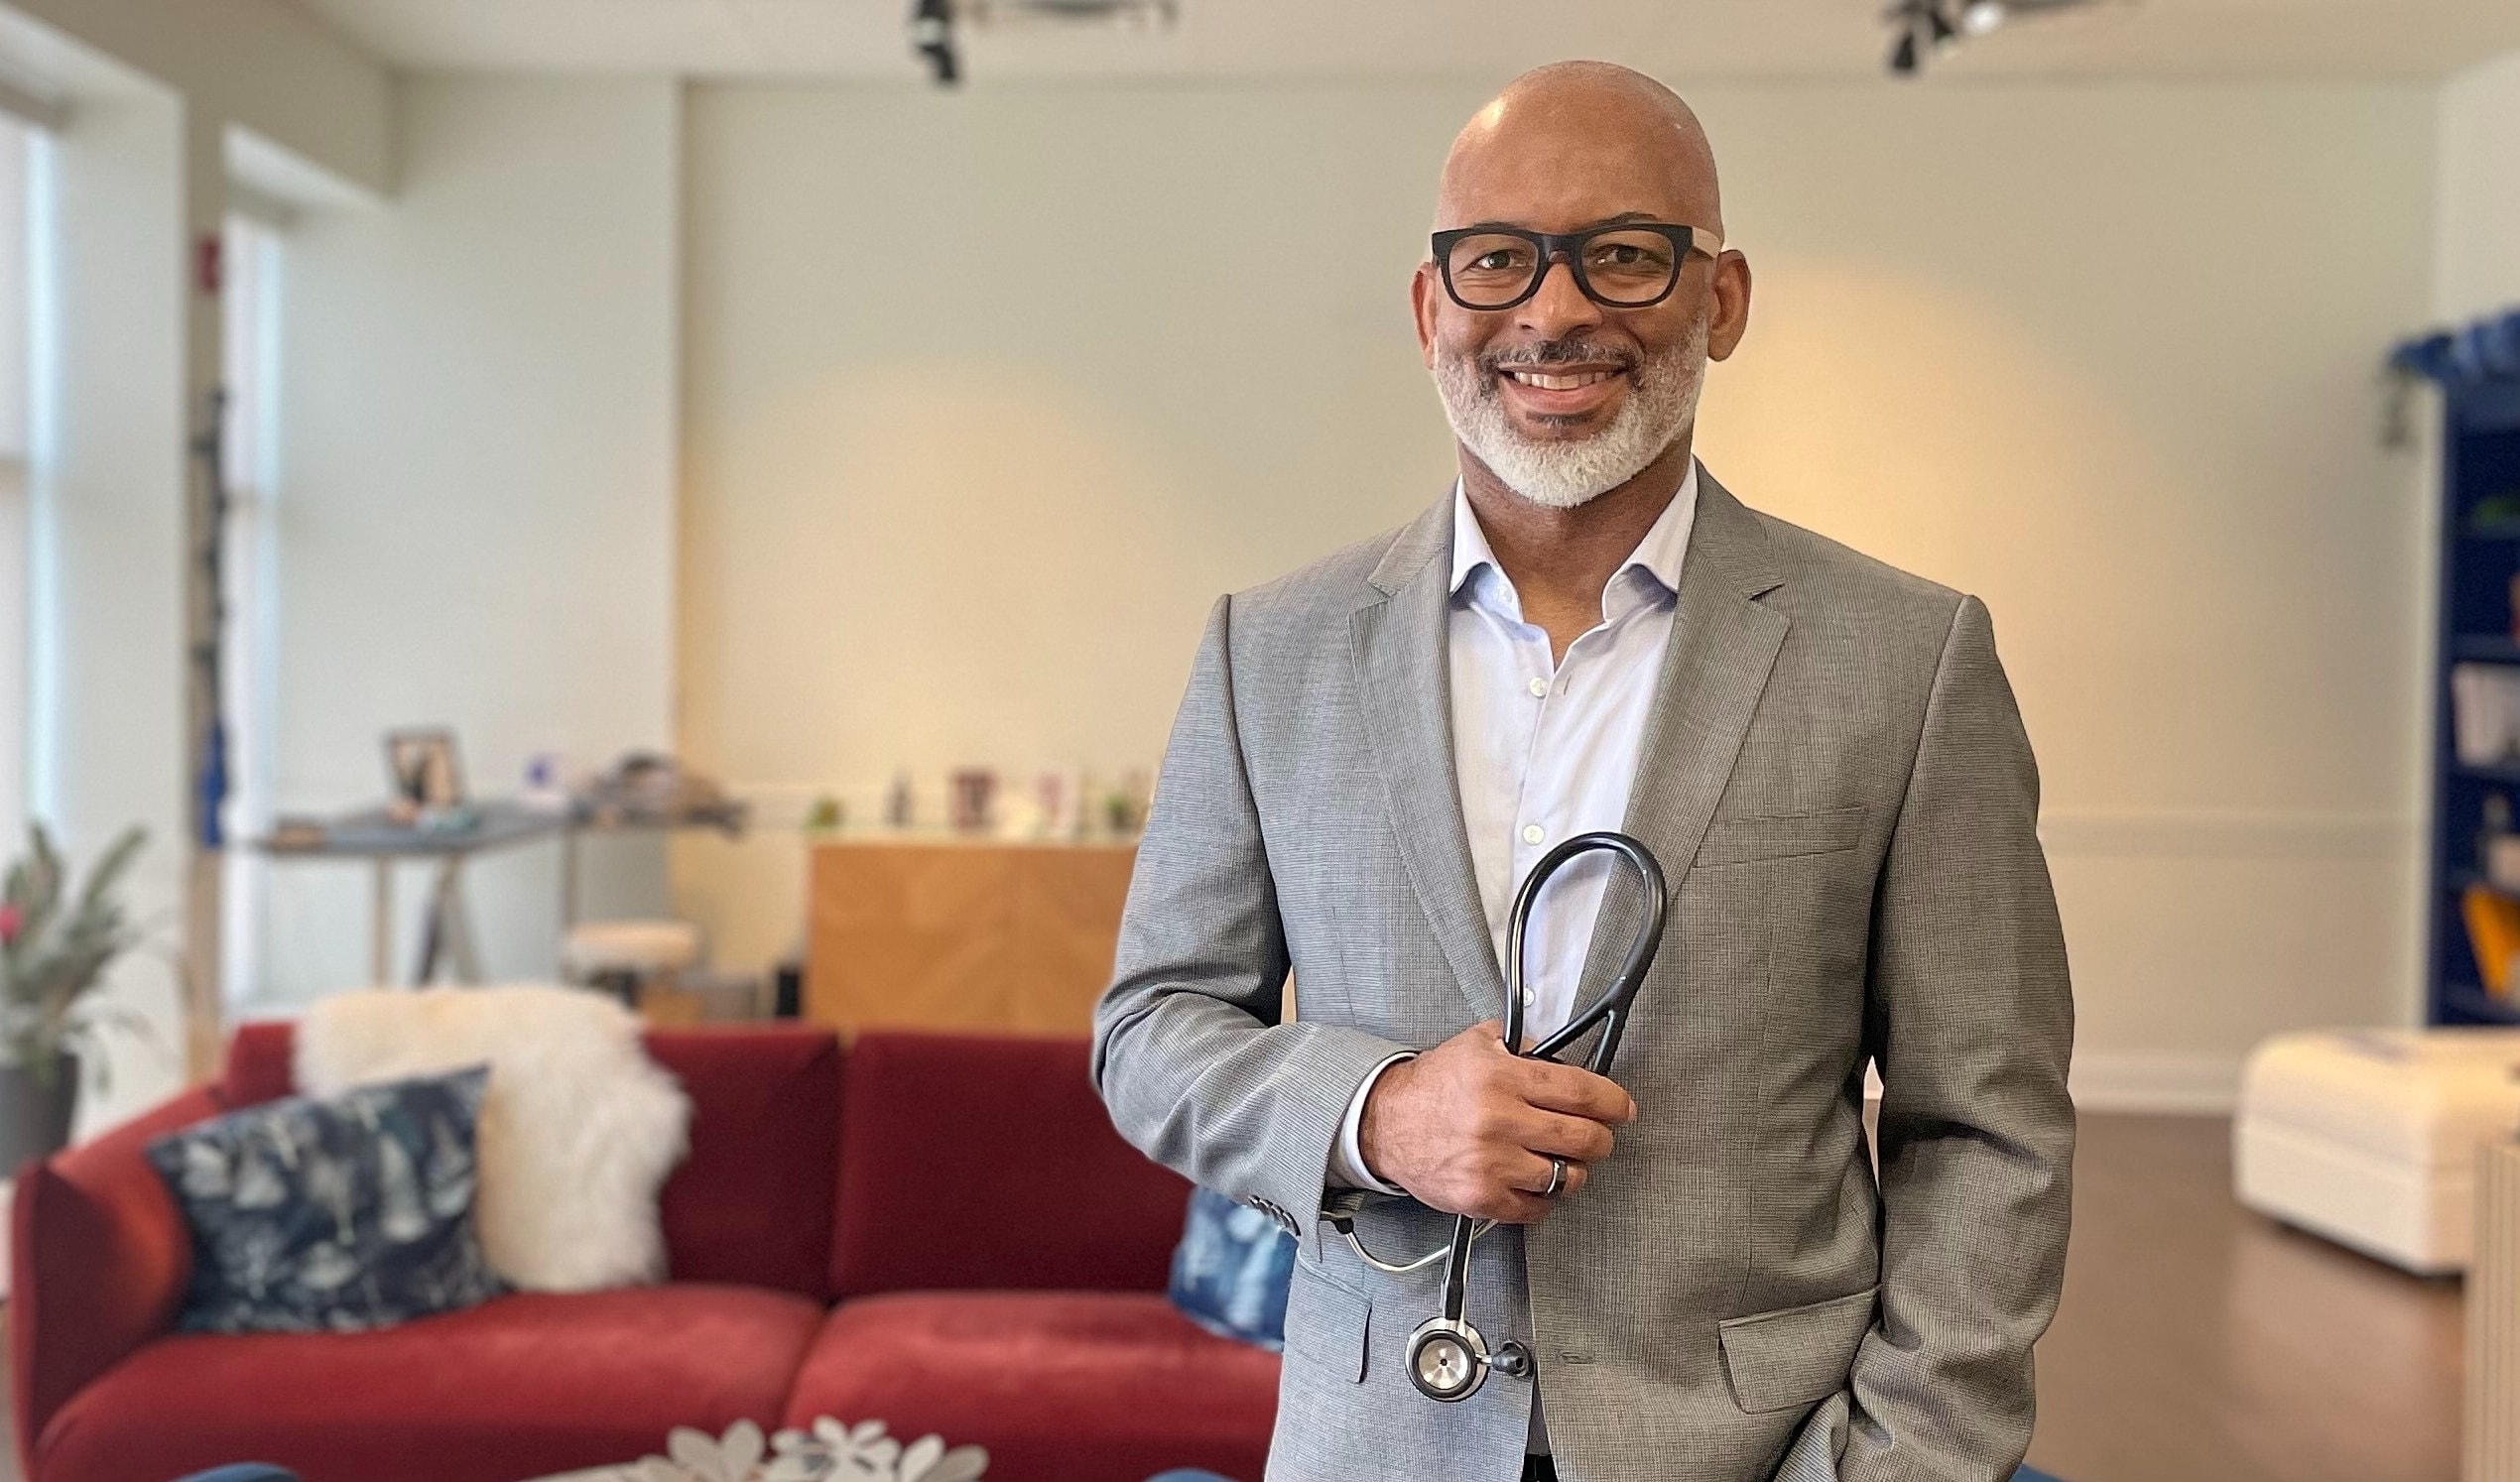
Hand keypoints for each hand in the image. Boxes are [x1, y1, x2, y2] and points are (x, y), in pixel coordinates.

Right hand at [1357, 1021, 1636, 1223]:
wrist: (1385, 1124)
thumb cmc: (1433, 1086)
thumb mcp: (1475, 1044)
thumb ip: (1520, 1044)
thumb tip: (1561, 1054)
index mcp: (1502, 1077)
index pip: (1581, 1091)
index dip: (1613, 1101)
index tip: (1623, 1108)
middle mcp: (1500, 1120)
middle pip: (1583, 1138)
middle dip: (1600, 1139)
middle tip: (1597, 1137)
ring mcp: (1491, 1164)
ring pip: (1566, 1177)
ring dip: (1573, 1170)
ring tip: (1561, 1160)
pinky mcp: (1481, 1197)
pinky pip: (1536, 1208)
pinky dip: (1544, 1199)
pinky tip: (1534, 1182)